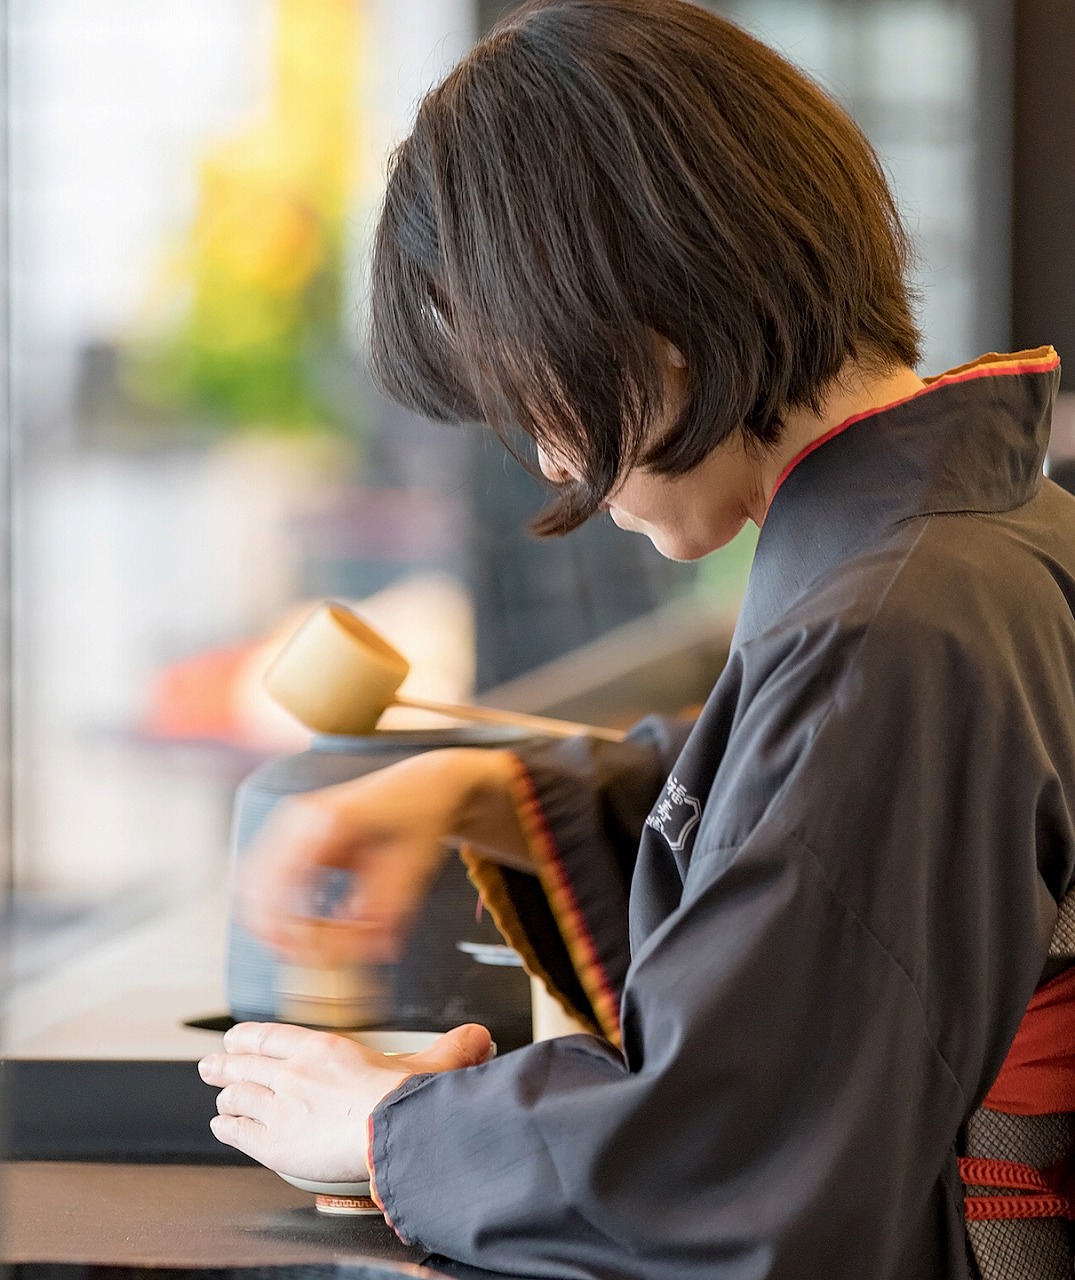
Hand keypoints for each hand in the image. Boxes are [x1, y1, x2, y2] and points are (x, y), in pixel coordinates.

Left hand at [199, 1020, 492, 1180]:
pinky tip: (223, 1125)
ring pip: (237, 1096)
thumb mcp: (430, 1066)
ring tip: (220, 1097)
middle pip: (244, 1064)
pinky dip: (228, 1127)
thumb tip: (480, 1037)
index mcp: (321, 1048)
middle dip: (223, 1064)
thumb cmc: (403, 1102)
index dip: (248, 1036)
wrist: (386, 1133)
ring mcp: (278, 1107)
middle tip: (210, 1064)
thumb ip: (453, 1049)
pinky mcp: (273, 1143)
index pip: (272, 1035)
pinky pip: (239, 1131)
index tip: (235, 1037)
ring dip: (226, 1096)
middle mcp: (292, 1073)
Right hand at [237, 747, 526, 964]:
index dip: (289, 931)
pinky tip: (309, 925)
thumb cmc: (420, 819)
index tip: (311, 960)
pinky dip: (277, 908)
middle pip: (255, 889)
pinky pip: (263, 880)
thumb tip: (363, 953)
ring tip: (312, 945)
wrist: (424, 786)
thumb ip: (385, 912)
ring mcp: (288, 824)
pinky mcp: (289, 836)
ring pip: (252, 887)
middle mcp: (297, 818)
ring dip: (273, 922)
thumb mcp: (411, 868)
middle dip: (275, 932)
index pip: (282, 886)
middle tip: (308, 961)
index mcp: (326, 822)